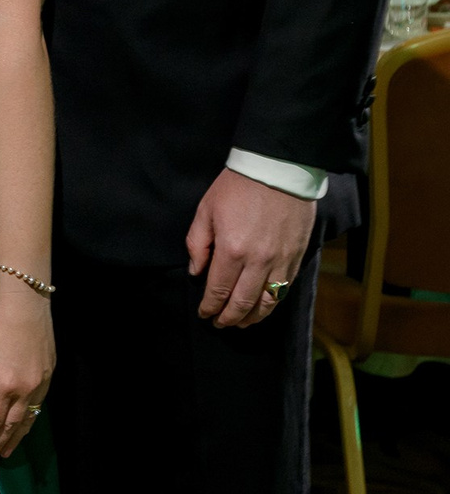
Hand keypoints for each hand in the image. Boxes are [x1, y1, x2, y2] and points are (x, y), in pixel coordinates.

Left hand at [0, 286, 54, 462]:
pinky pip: (38, 406)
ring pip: (27, 420)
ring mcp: (40, 383)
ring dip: (15, 438)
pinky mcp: (49, 375)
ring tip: (6, 452)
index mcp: (2, 386)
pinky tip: (23, 427)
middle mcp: (24, 389)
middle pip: (10, 426)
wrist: (24, 301)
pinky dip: (29, 421)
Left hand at [186, 169, 315, 327]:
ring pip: (267, 302)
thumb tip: (196, 272)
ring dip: (252, 317)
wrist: (278, 169)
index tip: (204, 313)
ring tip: (241, 322)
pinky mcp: (297, 257)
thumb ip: (198, 244)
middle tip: (219, 324)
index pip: (218, 291)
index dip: (210, 307)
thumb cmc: (238, 186)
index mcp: (232, 250)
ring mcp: (281, 261)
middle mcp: (258, 262)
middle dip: (229, 318)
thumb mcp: (206, 210)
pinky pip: (285, 290)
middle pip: (242, 303)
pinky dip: (273, 304)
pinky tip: (263, 307)